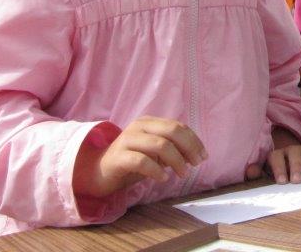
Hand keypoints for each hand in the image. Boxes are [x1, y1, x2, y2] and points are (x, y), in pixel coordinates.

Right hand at [72, 117, 205, 198]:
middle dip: (189, 147)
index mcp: (149, 122)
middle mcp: (139, 127)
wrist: (98, 171)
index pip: (177, 126)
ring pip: (160, 145)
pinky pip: (142, 161)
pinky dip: (156, 170)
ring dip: (176, 161)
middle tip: (196, 164)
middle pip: (171, 131)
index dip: (194, 140)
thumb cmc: (130, 162)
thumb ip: (172, 150)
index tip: (203, 156)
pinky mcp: (118, 157)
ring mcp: (127, 140)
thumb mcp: (154, 154)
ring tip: (182, 174)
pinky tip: (163, 178)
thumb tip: (195, 155)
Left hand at [245, 127, 300, 183]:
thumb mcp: (267, 173)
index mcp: (277, 155)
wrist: (292, 163)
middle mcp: (292, 150)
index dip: (279, 167)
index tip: (282, 181)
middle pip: (294, 152)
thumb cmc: (279, 172)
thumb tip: (250, 172)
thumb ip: (258, 173)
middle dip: (296, 165)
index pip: (276, 156)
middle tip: (297, 180)